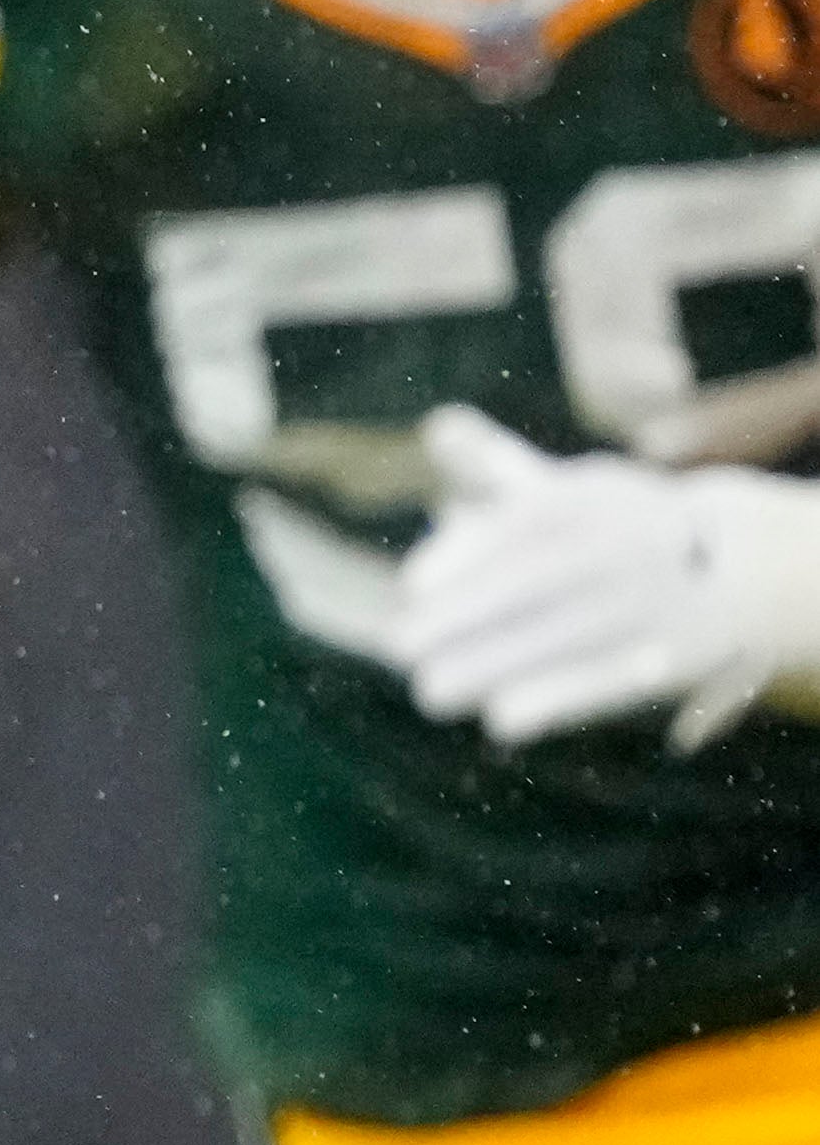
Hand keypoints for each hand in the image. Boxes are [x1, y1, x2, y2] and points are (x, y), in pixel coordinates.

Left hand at [395, 409, 819, 750]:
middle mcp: (623, 547)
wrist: (740, 566)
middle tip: (404, 649)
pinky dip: (555, 698)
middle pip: (535, 584)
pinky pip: (607, 682)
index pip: (524, 522)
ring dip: (490, 667)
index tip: (415, 585)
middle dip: (462, 619)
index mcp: (595, 502)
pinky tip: (501, 719)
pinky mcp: (672, 659)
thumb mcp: (570, 488)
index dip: (465, 553)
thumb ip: (500, 465)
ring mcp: (650, 602)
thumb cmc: (623, 527)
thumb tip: (442, 426)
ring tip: (431, 693)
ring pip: (563, 636)